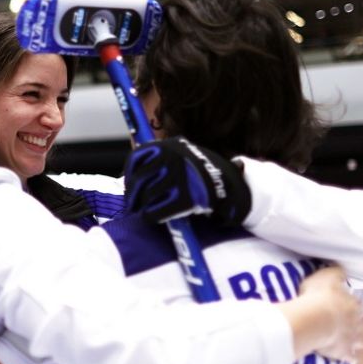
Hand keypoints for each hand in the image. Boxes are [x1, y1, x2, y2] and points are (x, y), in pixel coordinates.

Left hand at [124, 137, 250, 225]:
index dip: (130, 176)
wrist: (231, 185)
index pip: (135, 159)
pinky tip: (157, 217)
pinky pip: (155, 213)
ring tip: (150, 210)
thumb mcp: (181, 154)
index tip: (131, 186)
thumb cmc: (201, 172)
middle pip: (138, 181)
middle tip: (134, 205)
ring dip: (145, 206)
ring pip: (146, 198)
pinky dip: (153, 217)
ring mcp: (180, 178)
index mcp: (169, 146)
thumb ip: (160, 159)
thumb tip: (132, 173)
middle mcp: (172, 159)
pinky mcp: (185, 199)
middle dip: (134, 195)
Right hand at [283, 266, 362, 361]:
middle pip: (359, 322)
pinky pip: (349, 356)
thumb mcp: (326, 275)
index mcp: (351, 302)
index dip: (346, 302)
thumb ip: (335, 272)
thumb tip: (339, 269)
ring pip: (359, 340)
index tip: (338, 303)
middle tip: (345, 323)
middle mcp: (355, 320)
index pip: (353, 301)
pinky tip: (347, 358)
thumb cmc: (318, 296)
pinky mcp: (343, 352)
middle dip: (355, 323)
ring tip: (351, 342)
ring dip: (356, 341)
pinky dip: (349, 357)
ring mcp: (350, 337)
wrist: (315, 321)